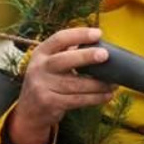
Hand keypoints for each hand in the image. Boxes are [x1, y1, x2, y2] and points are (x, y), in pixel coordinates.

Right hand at [9, 27, 112, 143]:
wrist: (29, 110)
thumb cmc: (48, 81)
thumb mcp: (50, 63)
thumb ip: (68, 54)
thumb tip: (100, 45)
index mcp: (41, 52)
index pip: (59, 38)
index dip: (79, 34)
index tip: (98, 33)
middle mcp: (39, 67)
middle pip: (64, 60)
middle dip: (86, 56)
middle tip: (105, 55)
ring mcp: (42, 86)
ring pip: (75, 84)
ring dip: (98, 84)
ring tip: (113, 83)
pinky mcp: (50, 103)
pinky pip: (77, 100)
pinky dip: (95, 98)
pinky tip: (107, 95)